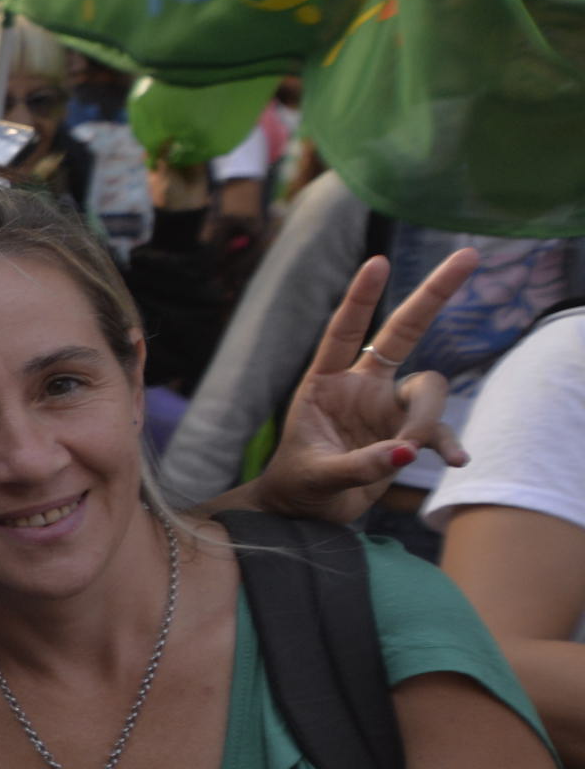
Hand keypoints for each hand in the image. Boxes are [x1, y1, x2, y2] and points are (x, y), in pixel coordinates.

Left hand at [245, 250, 475, 524]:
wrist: (308, 511)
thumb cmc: (300, 484)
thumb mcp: (317, 476)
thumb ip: (358, 465)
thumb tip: (404, 454)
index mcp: (326, 382)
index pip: (345, 330)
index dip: (362, 297)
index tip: (378, 262)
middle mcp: (362, 385)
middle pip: (404, 330)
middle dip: (434, 294)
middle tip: (468, 257)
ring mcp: (389, 406)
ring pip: (429, 389)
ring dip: (426, 419)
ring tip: (407, 453)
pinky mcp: (408, 433)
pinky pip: (437, 431)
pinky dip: (446, 444)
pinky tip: (454, 461)